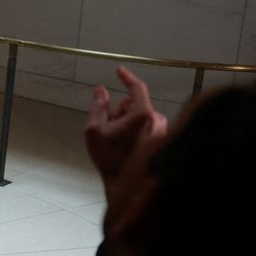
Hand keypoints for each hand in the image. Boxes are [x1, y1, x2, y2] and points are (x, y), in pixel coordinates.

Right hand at [84, 66, 167, 198]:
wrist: (127, 185)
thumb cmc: (109, 157)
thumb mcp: (94, 129)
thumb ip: (98, 106)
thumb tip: (101, 89)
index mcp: (142, 114)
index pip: (137, 88)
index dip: (126, 77)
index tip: (118, 70)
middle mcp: (156, 119)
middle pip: (133, 104)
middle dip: (119, 110)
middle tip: (106, 126)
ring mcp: (160, 131)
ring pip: (138, 116)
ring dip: (125, 121)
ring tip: (114, 140)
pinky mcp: (161, 140)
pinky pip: (144, 126)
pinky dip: (133, 130)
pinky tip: (124, 146)